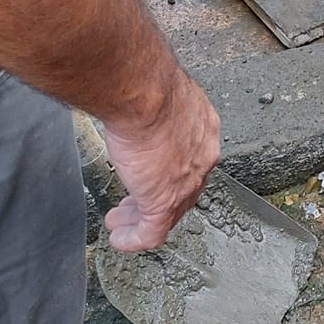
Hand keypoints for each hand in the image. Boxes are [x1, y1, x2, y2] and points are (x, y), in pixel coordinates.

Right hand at [101, 74, 221, 251]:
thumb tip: (137, 100)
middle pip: (182, 187)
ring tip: (122, 222)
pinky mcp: (165, 201)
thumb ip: (154, 107)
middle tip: (134, 203)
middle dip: (154, 196)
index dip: (167, 169)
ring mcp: (186, 182)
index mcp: (203, 127)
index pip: (191, 158)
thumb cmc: (146, 84)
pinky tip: (120, 239)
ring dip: (141, 219)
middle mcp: (202, 155)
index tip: (149, 172)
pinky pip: (152, 233)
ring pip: (168, 212)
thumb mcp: (158, 94)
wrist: (143, 93)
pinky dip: (135, 239)